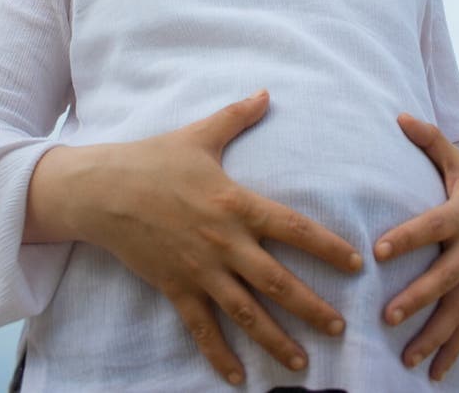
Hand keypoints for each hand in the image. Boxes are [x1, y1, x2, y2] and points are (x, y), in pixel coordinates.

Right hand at [77, 89, 362, 386]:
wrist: (103, 190)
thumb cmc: (155, 159)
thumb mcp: (200, 135)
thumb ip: (237, 117)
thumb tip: (266, 93)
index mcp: (235, 203)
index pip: (292, 227)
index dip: (326, 246)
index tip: (355, 263)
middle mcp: (223, 242)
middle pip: (277, 282)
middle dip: (312, 307)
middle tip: (341, 328)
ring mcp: (199, 270)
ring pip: (245, 313)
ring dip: (275, 339)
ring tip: (303, 364)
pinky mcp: (175, 288)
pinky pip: (200, 328)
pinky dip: (219, 355)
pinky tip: (238, 378)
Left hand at [373, 114, 458, 381]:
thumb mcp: (457, 162)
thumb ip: (429, 141)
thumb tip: (399, 117)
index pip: (432, 227)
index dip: (408, 238)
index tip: (379, 251)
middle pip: (445, 277)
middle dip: (418, 298)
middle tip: (388, 315)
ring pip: (458, 310)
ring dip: (434, 336)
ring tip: (408, 357)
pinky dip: (453, 351)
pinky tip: (434, 373)